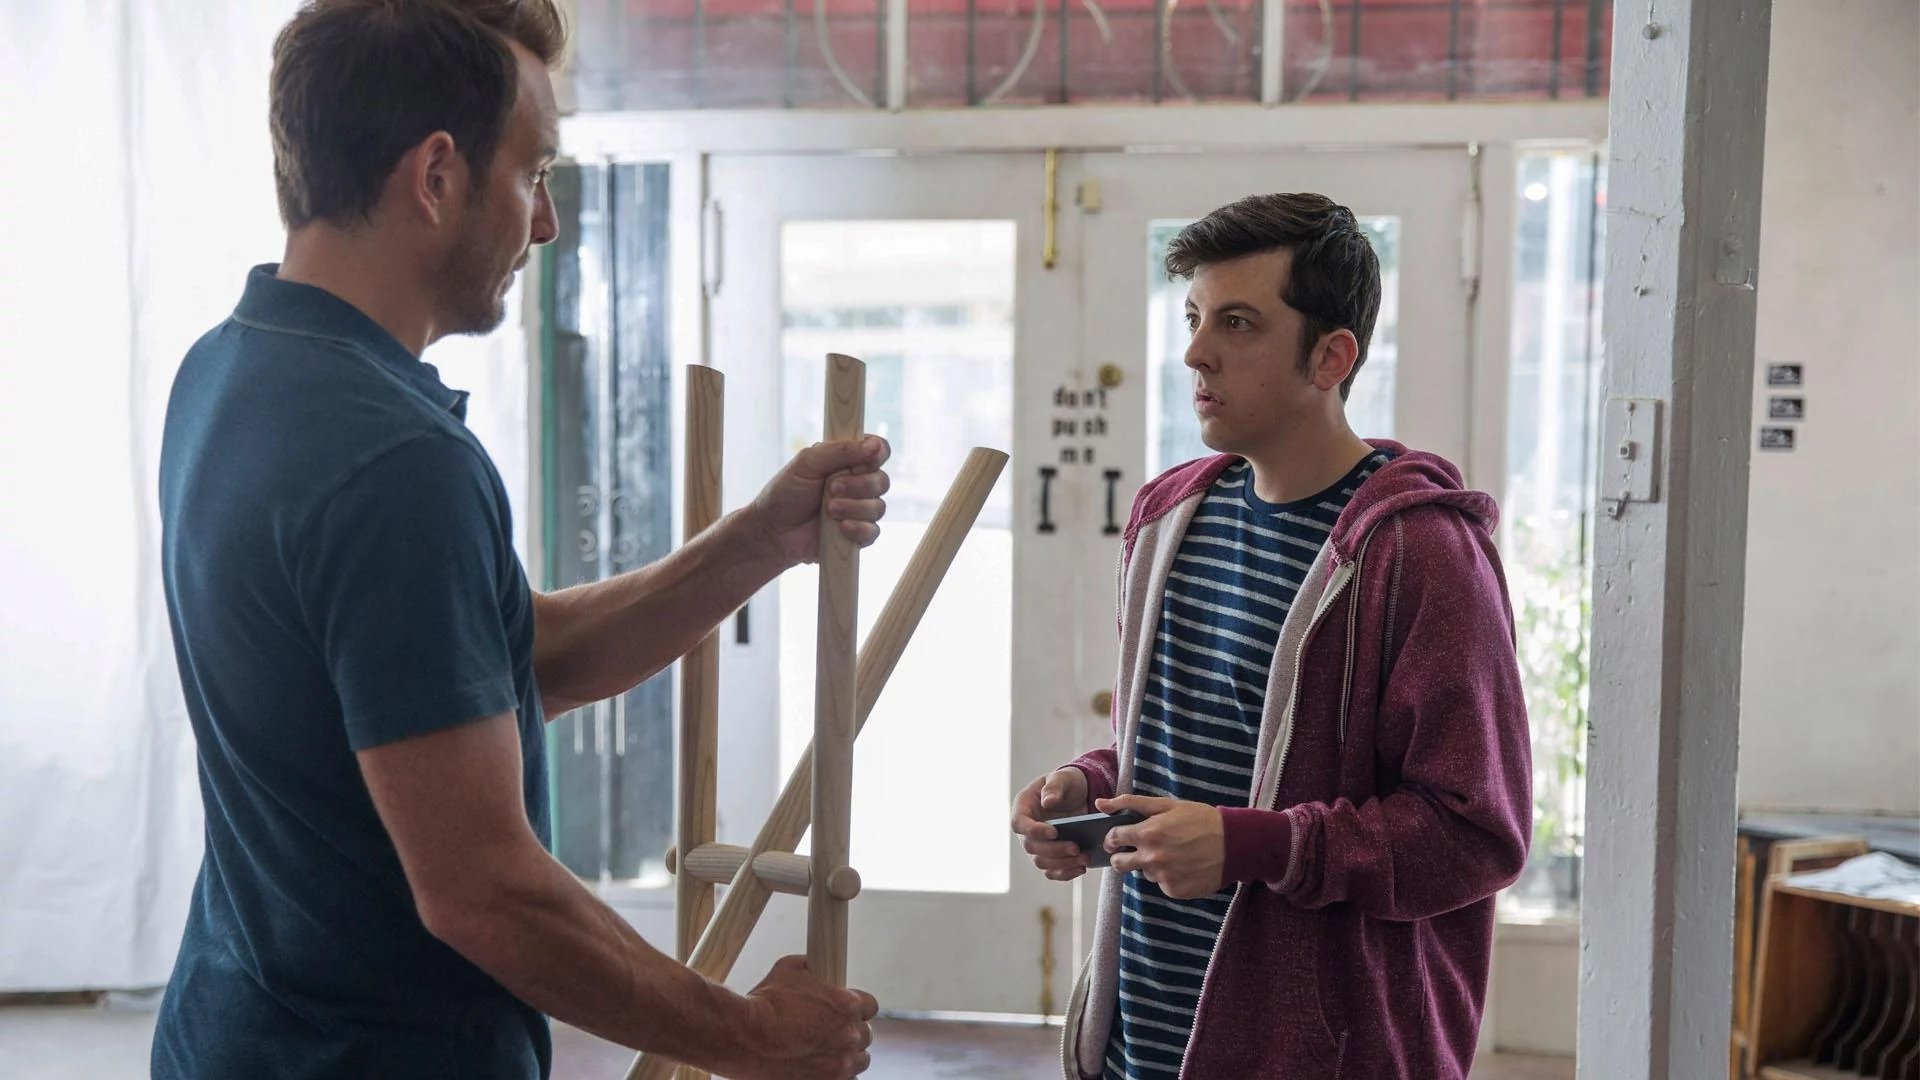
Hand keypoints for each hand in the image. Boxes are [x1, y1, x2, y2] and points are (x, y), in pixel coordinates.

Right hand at [735, 955, 878, 1079]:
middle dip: (850, 1032)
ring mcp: (840, 1063)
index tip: (846, 1011)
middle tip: (830, 1033)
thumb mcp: (789, 968)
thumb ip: (810, 967)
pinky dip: (837, 1075)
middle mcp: (850, 1035)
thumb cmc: (764, 1002)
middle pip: (865, 1035)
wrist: (744, 1036)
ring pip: (860, 1061)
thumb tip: (814, 964)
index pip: (871, 1006)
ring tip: (828, 1054)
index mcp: (847, 1005)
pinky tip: (822, 1068)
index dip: (857, 1008)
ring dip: (847, 1056)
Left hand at [746, 437, 891, 568]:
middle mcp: (857, 484)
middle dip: (858, 485)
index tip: (864, 460)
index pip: (878, 450)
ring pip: (878, 507)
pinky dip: (858, 529)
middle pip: (882, 480)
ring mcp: (858, 510)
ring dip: (853, 508)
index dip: (877, 453)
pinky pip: (873, 532)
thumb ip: (840, 450)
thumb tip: (874, 446)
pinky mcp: (857, 534)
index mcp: (848, 460)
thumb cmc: (786, 493)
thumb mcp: (807, 462)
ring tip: (828, 510)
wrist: (773, 531)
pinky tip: (841, 528)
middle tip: (832, 488)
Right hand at [1011, 769, 1091, 881]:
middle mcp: (1025, 830)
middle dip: (1054, 850)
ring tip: (1084, 858)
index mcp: (1022, 808)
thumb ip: (1054, 787)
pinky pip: (1052, 871)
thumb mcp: (1063, 778)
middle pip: (1031, 847)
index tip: (1054, 832)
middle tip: (1076, 848)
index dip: (1034, 831)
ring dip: (1062, 864)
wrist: (1079, 796)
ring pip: (1041, 862)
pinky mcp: (1049, 857)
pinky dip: (1065, 873)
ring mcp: (1036, 845)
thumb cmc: (1066, 784)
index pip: (1019, 824)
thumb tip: (1047, 802)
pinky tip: (1081, 869)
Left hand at [1100, 794, 1226, 900]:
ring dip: (1151, 865)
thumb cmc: (1200, 819)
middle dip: (1121, 857)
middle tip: (1136, 851)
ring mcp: (1163, 877)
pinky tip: (1183, 865)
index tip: (1118, 838)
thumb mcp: (1167, 805)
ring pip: (1144, 873)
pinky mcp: (1175, 891)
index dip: (1113, 838)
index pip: (1113, 839)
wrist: (1235, 844)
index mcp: (1148, 833)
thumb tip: (1100, 803)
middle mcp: (1152, 858)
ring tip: (1173, 853)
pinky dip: (1168, 876)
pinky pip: (1162, 884)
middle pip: (1119, 865)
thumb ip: (1130, 803)